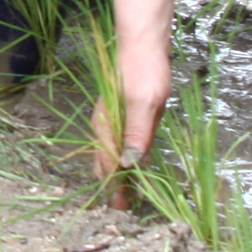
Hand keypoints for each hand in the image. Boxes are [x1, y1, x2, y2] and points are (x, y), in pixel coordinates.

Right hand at [97, 26, 173, 205]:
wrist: (144, 43)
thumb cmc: (144, 70)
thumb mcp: (145, 102)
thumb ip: (137, 132)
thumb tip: (128, 164)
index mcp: (108, 125)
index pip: (108, 164)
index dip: (115, 186)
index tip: (121, 208)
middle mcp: (106, 124)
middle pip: (106, 160)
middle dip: (113, 183)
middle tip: (123, 206)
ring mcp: (113, 118)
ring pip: (112, 152)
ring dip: (118, 172)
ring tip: (126, 191)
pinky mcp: (123, 113)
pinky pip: (120, 141)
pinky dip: (124, 157)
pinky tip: (132, 163)